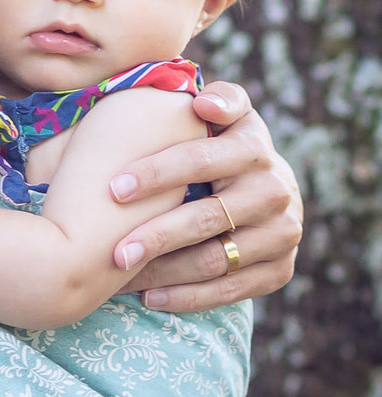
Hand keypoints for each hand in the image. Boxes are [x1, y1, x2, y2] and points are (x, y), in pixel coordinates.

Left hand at [108, 82, 301, 312]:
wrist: (270, 188)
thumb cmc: (222, 145)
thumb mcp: (225, 114)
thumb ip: (217, 98)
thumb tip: (202, 103)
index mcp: (254, 146)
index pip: (202, 159)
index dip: (157, 173)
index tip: (114, 189)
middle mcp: (275, 190)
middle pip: (206, 218)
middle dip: (155, 235)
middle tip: (113, 252)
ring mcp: (282, 233)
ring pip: (213, 260)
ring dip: (163, 272)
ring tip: (120, 276)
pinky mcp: (280, 270)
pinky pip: (229, 291)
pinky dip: (186, 297)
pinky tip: (149, 297)